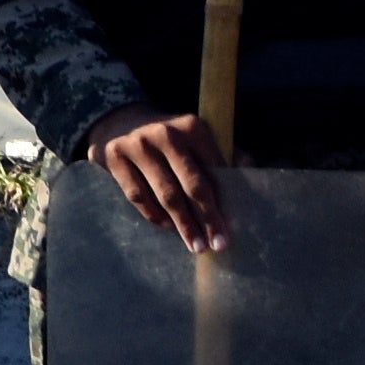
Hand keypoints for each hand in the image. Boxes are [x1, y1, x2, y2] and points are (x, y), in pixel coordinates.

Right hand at [90, 112, 231, 254]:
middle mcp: (165, 134)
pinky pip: (138, 196)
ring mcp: (137, 146)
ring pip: (165, 194)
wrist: (120, 120)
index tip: (231, 228)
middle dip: (207, 218)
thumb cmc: (170, 136)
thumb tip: (250, 172)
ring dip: (182, 224)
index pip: (214, 171)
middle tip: (216, 244)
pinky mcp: (114, 158)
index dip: (223, 201)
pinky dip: (154, 215)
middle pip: (191, 185)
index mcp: (192, 127)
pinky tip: (167, 226)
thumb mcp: (197, 135)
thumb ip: (224, 152)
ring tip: (195, 244)